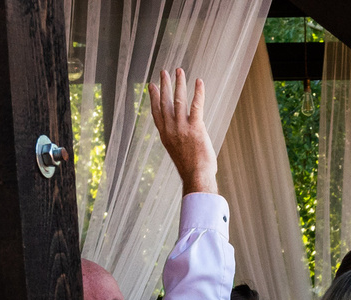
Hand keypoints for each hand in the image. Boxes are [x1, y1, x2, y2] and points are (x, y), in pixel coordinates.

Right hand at [148, 67, 216, 196]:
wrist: (196, 177)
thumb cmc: (191, 171)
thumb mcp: (179, 155)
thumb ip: (180, 143)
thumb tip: (186, 141)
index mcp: (165, 136)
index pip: (156, 113)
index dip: (153, 98)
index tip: (152, 86)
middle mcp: (171, 129)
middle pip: (165, 102)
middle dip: (164, 85)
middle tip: (163, 72)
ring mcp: (182, 127)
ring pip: (179, 99)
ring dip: (179, 83)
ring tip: (179, 71)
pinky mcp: (195, 127)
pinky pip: (196, 105)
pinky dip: (198, 92)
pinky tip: (199, 81)